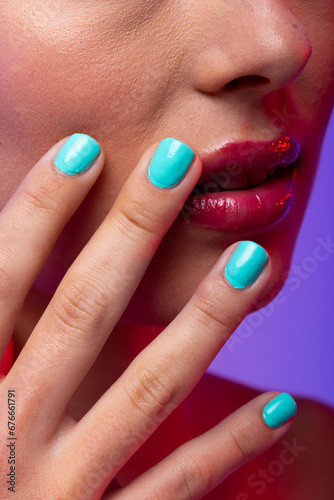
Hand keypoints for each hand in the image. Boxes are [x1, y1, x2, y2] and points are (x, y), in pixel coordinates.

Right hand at [0, 134, 296, 498]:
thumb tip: (4, 276)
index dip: (36, 214)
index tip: (84, 151)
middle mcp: (12, 440)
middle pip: (84, 314)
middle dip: (131, 232)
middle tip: (179, 162)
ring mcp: (63, 493)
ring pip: (149, 390)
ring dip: (205, 319)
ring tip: (254, 261)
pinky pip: (176, 488)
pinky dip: (227, 445)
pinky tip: (277, 403)